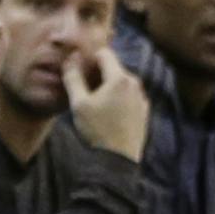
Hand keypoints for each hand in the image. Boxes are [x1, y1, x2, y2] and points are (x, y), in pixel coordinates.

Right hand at [65, 46, 149, 161]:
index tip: (80, 70)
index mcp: (120, 78)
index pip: (104, 53)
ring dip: (108, 87)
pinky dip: (118, 98)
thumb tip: (71, 58)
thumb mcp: (79, 104)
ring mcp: (141, 97)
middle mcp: (135, 84)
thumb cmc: (97, 130)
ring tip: (95, 104)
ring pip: (121, 82)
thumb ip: (73, 78)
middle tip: (84, 89)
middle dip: (98, 73)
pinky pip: (128, 95)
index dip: (90, 58)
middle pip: (113, 67)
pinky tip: (108, 114)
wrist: (118, 160)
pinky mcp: (143, 110)